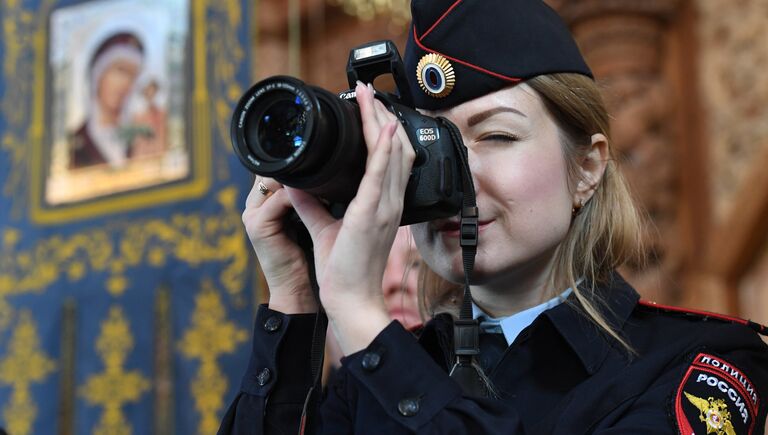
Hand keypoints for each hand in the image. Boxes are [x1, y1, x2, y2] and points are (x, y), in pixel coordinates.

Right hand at [242, 177, 316, 312]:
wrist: (295, 288)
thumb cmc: (305, 256)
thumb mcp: (305, 220)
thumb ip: (306, 198)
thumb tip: (327, 174)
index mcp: (262, 202)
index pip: (276, 170)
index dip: (298, 167)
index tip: (326, 167)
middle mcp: (253, 205)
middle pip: (273, 171)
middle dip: (300, 171)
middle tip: (329, 172)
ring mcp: (252, 214)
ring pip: (276, 180)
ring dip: (302, 181)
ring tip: (327, 183)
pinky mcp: (258, 225)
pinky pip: (281, 199)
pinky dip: (302, 196)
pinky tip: (323, 198)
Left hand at [287, 82, 415, 353]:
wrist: (351, 299)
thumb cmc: (344, 270)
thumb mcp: (326, 227)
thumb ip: (313, 202)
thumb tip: (297, 182)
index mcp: (383, 205)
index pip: (390, 159)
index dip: (382, 130)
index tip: (369, 107)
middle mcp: (389, 203)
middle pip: (396, 149)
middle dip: (382, 116)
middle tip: (367, 92)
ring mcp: (385, 208)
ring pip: (392, 154)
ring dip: (381, 122)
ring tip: (369, 97)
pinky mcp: (372, 214)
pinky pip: (382, 175)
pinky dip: (384, 149)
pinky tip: (384, 128)